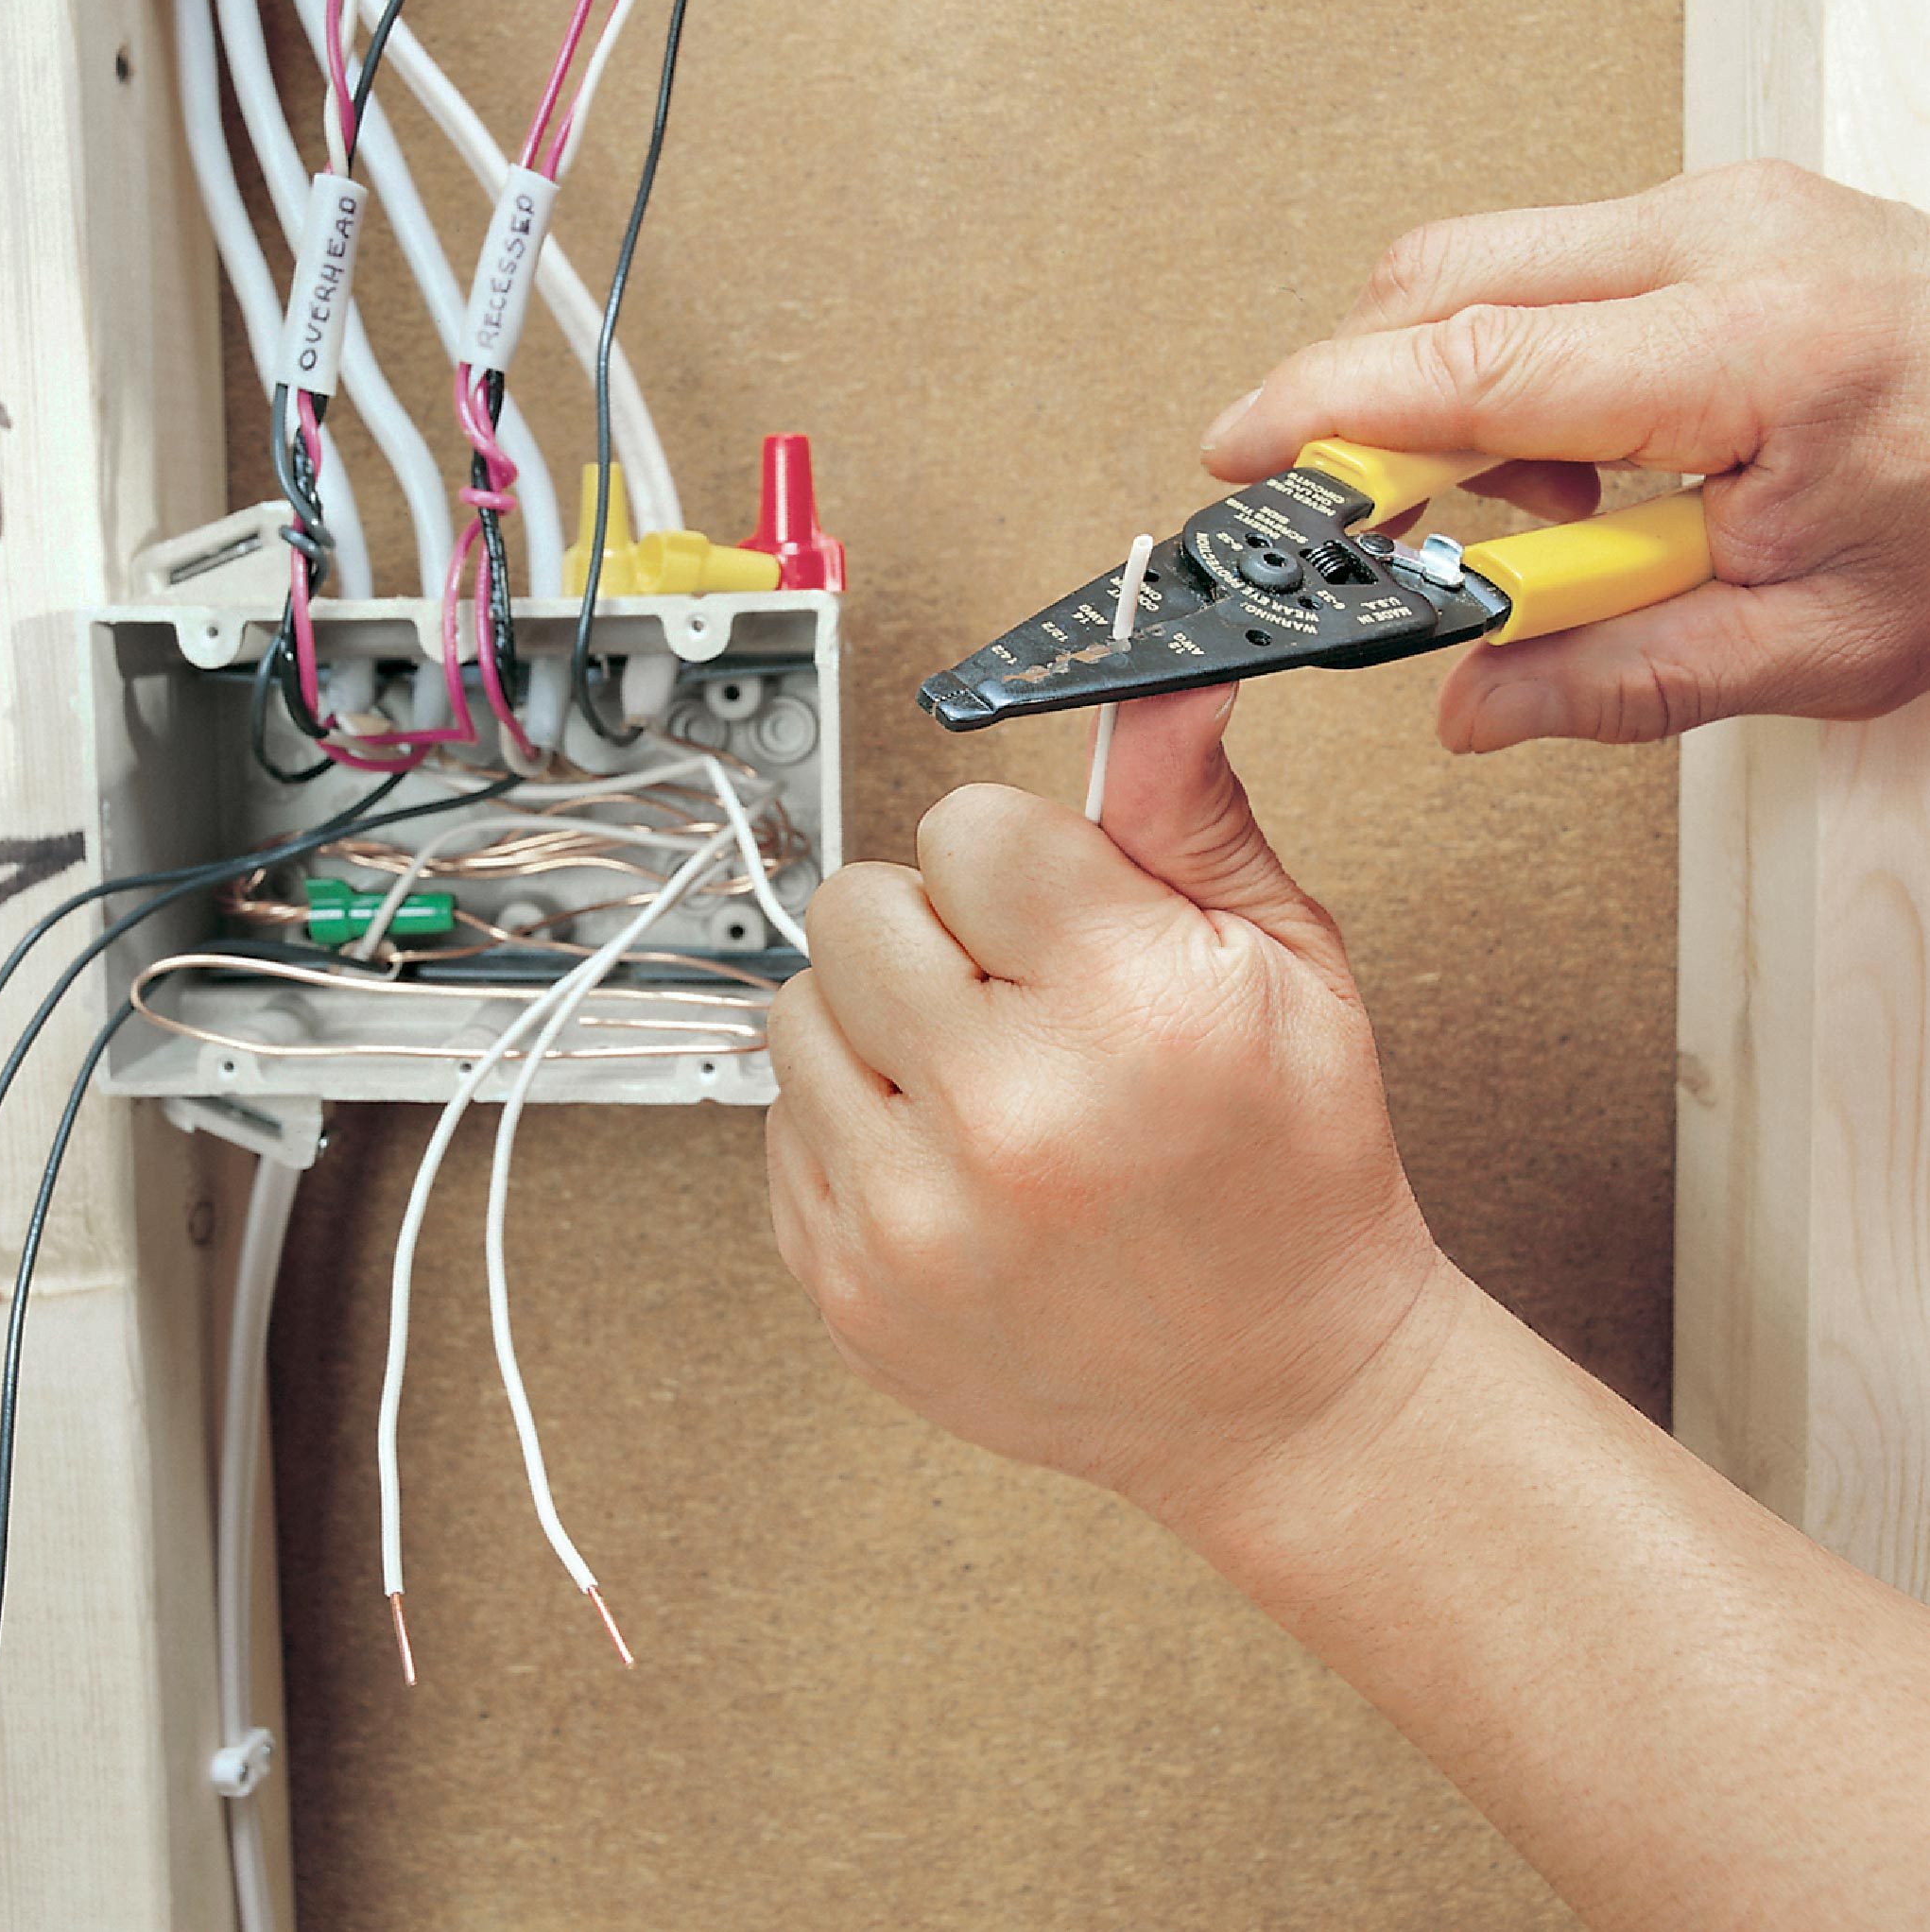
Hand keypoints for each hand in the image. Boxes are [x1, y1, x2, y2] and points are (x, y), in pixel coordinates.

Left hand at [763, 686, 1443, 1534]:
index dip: (1016, 861)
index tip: (1056, 914)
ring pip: (800, 1006)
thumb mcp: (1285, 965)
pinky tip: (952, 1159)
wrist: (1283, 1393)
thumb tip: (1152, 682)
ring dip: (880, 1023)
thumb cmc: (1294, 1176)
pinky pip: (781, 1121)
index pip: (964, 827)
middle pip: (859, 902)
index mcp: (1128, 1014)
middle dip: (936, 929)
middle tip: (1019, 998)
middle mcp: (1005, 1118)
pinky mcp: (848, 1284)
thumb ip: (1188, 811)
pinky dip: (854, 1123)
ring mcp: (911, 1216)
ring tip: (985, 1082)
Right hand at [1200, 159, 1929, 749]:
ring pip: (1478, 265)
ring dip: (1443, 393)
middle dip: (1359, 402)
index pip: (1477, 363)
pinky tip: (1576, 458)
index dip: (1327, 411)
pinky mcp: (1710, 214)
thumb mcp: (1816, 642)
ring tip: (1530, 513)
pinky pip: (1541, 268)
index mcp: (1756, 348)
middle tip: (1372, 524)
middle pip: (1441, 280)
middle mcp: (1723, 240)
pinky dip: (1507, 368)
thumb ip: (1619, 680)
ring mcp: (1716, 209)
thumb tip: (1472, 703)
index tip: (1239, 457)